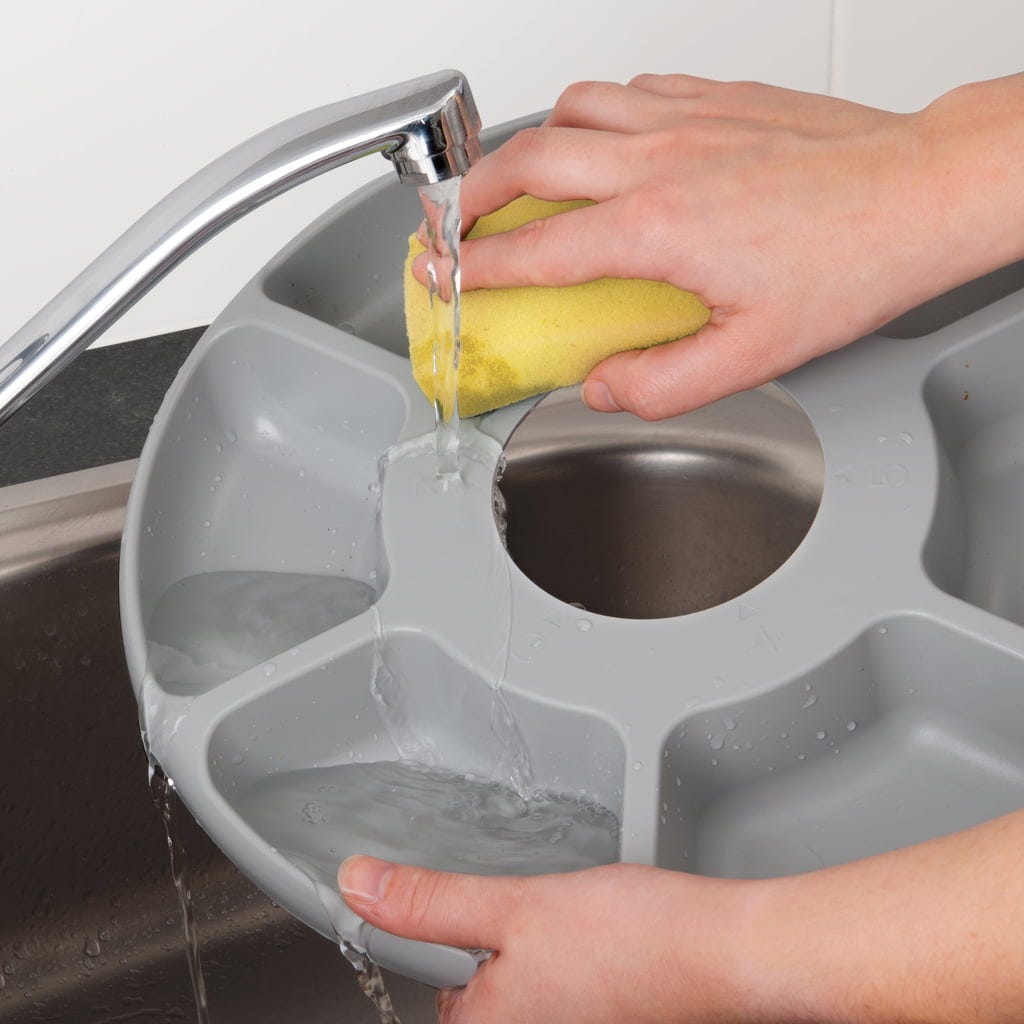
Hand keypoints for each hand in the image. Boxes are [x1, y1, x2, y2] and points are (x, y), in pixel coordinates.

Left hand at [340, 808, 1023, 1022]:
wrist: (725, 949)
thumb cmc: (635, 938)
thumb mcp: (515, 905)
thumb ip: (429, 902)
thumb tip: (359, 886)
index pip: (439, 1001)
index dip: (456, 948)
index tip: (493, 926)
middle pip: (486, 997)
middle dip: (507, 951)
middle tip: (546, 922)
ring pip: (530, 990)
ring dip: (543, 954)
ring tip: (584, 932)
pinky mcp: (604, 1020)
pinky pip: (567, 992)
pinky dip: (575, 964)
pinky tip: (603, 942)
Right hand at [437, 73, 1023, 419]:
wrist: (921, 193)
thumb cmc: (852, 264)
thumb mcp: (754, 359)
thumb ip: (662, 384)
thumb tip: (605, 388)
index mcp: (658, 230)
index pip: (535, 251)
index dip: (473, 269)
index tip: (442, 276)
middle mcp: (660, 161)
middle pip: (527, 161)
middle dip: (471, 195)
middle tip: (456, 223)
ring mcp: (686, 118)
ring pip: (571, 110)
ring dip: (528, 145)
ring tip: (518, 180)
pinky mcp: (715, 95)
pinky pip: (627, 90)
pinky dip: (593, 115)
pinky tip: (603, 143)